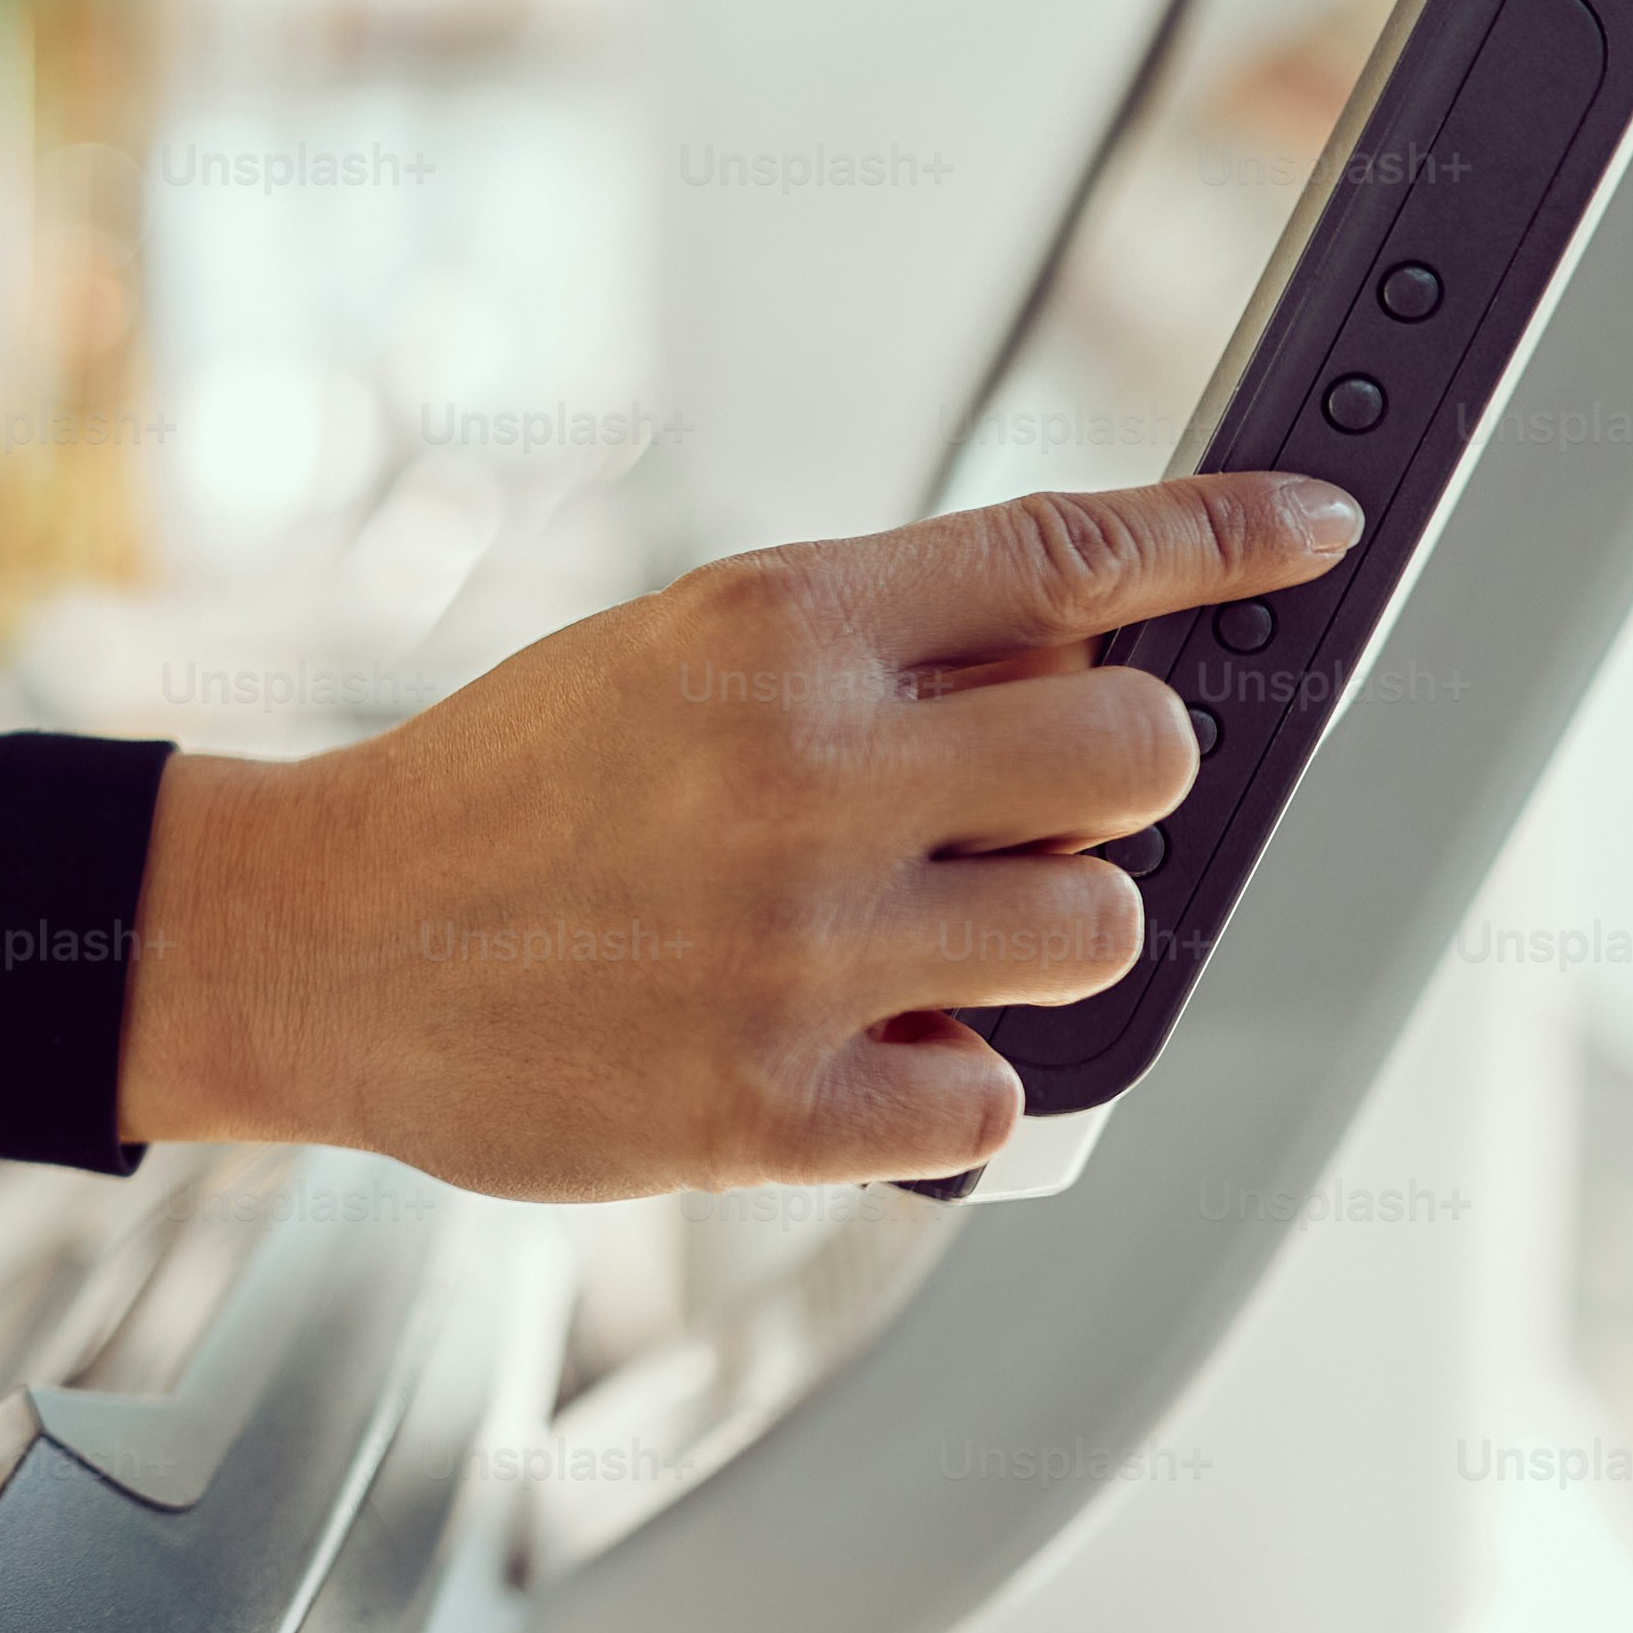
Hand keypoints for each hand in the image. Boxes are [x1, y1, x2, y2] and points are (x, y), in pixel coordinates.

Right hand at [113, 474, 1365, 1197]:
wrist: (319, 940)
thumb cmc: (498, 795)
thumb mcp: (667, 649)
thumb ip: (864, 645)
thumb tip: (1078, 657)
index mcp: (775, 628)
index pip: (1064, 555)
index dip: (1226, 532)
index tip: (1314, 527)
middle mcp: (804, 772)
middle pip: (1135, 757)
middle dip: (1112, 786)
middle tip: (1025, 818)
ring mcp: (798, 947)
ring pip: (1095, 936)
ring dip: (1034, 943)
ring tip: (913, 943)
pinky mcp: (775, 1105)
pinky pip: (996, 1103)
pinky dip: (948, 1087)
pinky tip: (854, 1050)